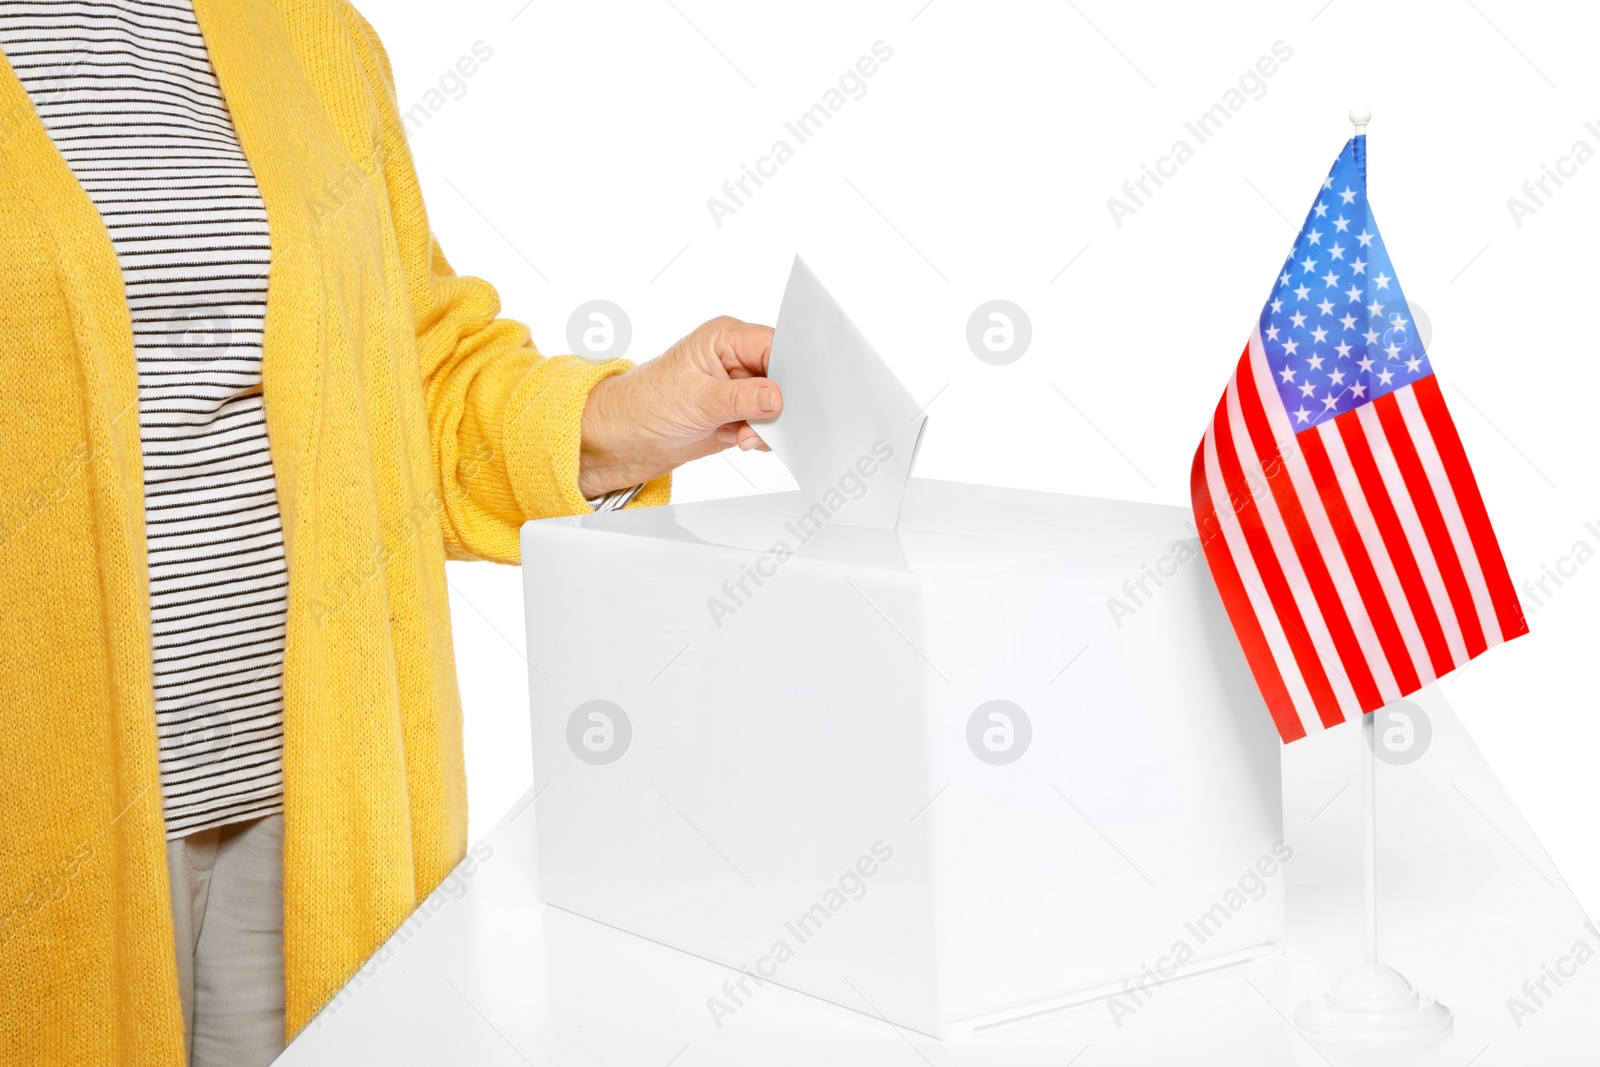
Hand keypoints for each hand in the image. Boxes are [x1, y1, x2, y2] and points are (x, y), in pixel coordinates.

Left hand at [578, 316, 782, 497]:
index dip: (791, 368)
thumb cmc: (645, 405)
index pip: (775, 344)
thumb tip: (778, 398)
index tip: (797, 395)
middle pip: (782, 375)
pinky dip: (762, 436)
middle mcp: (735, 358)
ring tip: (744, 435)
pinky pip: (767, 424)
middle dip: (780, 402)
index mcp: (725, 338)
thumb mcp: (696, 400)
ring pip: (777, 403)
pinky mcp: (738, 413)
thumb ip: (742, 398)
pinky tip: (741, 439)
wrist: (624, 439)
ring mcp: (737, 387)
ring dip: (768, 424)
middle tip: (770, 422)